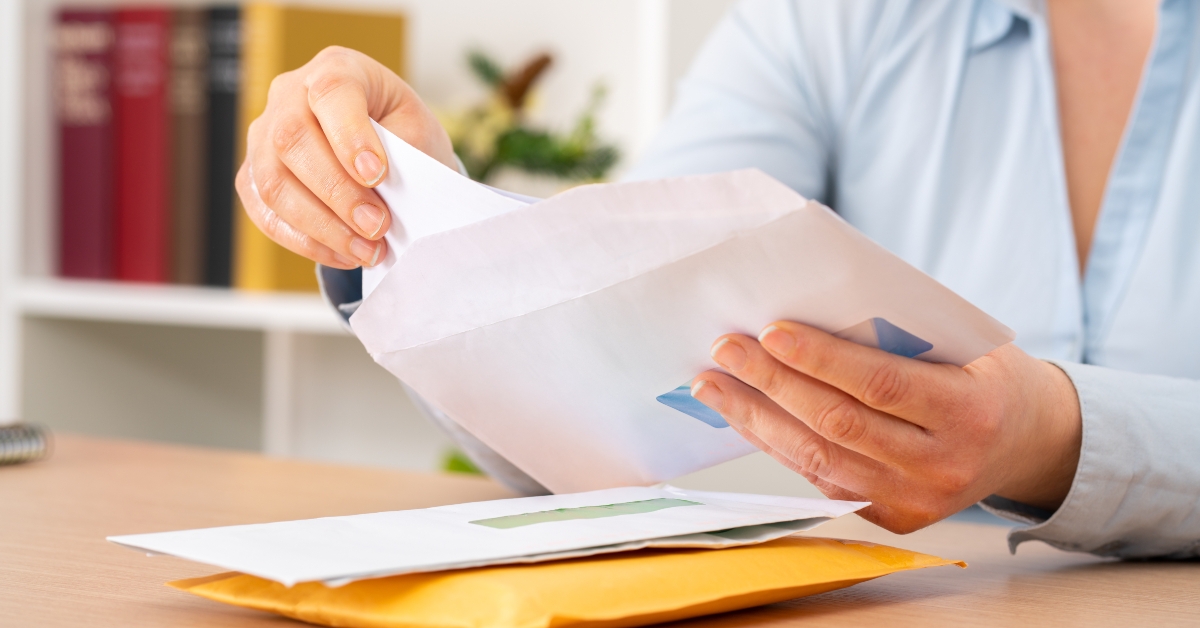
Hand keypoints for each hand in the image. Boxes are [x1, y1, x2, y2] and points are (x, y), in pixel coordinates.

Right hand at [235, 46, 458, 268]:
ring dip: (323, 227)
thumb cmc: (402, 133)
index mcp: (337, 69)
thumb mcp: (416, 130)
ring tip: (367, 250)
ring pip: (273, 183)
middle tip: (377, 226)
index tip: (377, 174)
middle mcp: (289, 95)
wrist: (384, 148)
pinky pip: (265, 213)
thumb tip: (384, 196)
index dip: (350, 135)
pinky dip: (306, 242)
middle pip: (292, 141)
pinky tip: (343, 254)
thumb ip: (401, 153)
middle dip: (338, 193)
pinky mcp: (254, 176)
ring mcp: (263, 135)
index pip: (332, 92)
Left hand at [690, 321, 1082, 533]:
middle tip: (725, 348)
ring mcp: (916, 501)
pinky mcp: (893, 519)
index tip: (770, 330)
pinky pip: (822, 480)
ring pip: (819, 460)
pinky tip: (745, 415)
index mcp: (970, 411)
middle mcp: (943, 466)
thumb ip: (897, 335)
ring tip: (714, 383)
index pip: (882, 384)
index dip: (821, 359)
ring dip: (757, 418)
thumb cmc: (985, 374)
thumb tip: (803, 311)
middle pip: (839, 424)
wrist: (1029, 442)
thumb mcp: (963, 344)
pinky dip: (777, 444)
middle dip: (772, 383)